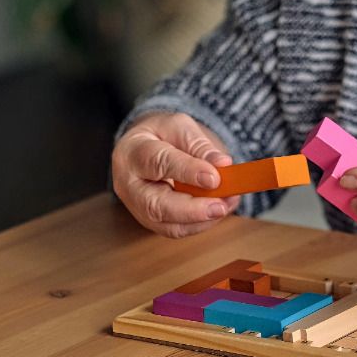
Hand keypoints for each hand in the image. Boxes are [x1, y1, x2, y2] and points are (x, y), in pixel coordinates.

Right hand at [112, 112, 240, 237]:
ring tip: (226, 205)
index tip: (214, 178)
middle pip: (156, 205)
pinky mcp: (151, 222)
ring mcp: (138, 208)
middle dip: (192, 210)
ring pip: (168, 225)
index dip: (187, 172)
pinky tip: (219, 209)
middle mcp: (129, 185)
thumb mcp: (180, 127)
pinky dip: (202, 223)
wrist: (145, 149)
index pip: (157, 163)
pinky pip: (177, 229)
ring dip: (202, 220)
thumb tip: (223, 164)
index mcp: (133, 152)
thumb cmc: (161, 135)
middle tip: (221, 206)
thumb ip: (200, 146)